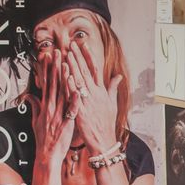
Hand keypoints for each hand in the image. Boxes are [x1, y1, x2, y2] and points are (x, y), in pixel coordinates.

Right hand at [28, 51, 75, 167]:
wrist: (47, 154)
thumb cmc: (43, 138)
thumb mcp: (35, 120)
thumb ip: (34, 106)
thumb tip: (29, 96)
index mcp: (45, 106)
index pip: (46, 83)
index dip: (47, 69)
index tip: (47, 56)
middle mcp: (51, 107)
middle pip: (54, 84)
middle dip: (55, 67)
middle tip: (57, 52)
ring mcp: (59, 114)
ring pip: (63, 93)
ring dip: (65, 78)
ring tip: (67, 64)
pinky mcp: (67, 122)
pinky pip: (72, 110)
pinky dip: (75, 100)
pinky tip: (78, 91)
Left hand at [65, 42, 123, 156]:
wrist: (103, 140)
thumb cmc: (106, 123)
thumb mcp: (112, 103)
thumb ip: (113, 88)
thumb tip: (118, 76)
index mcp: (102, 91)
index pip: (95, 69)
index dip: (89, 56)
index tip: (83, 45)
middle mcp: (95, 94)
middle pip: (86, 71)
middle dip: (78, 57)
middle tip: (71, 45)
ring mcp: (88, 101)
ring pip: (79, 80)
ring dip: (73, 66)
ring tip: (66, 55)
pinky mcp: (81, 110)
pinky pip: (74, 95)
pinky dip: (70, 84)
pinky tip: (65, 75)